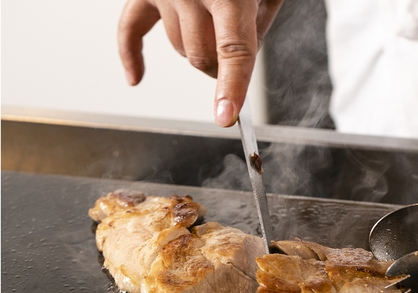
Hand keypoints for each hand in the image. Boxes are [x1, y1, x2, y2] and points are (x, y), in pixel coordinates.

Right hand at [118, 0, 282, 126]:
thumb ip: (259, 22)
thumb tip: (241, 58)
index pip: (233, 51)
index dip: (232, 87)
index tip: (226, 117)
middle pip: (201, 58)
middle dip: (221, 69)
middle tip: (234, 60)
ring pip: (176, 49)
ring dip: (196, 51)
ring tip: (213, 26)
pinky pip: (129, 27)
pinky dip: (131, 54)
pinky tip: (135, 77)